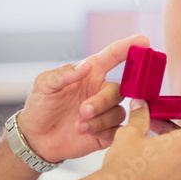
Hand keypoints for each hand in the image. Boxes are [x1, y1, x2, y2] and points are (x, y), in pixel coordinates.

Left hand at [18, 34, 148, 162]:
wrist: (36, 138)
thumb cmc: (41, 106)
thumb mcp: (45, 85)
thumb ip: (64, 74)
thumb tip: (85, 66)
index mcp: (90, 74)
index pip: (113, 56)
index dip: (128, 47)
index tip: (144, 41)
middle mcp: (100, 90)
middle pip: (118, 90)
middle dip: (102, 101)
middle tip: (82, 110)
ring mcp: (104, 112)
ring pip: (119, 112)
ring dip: (99, 120)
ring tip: (78, 125)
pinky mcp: (106, 132)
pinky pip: (117, 131)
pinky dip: (103, 132)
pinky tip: (86, 133)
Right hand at [94, 100, 180, 179]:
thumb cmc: (123, 168)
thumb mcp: (129, 134)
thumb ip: (139, 116)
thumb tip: (140, 103)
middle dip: (172, 133)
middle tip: (153, 127)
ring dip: (168, 154)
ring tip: (146, 150)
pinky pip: (174, 179)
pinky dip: (165, 171)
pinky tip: (145, 170)